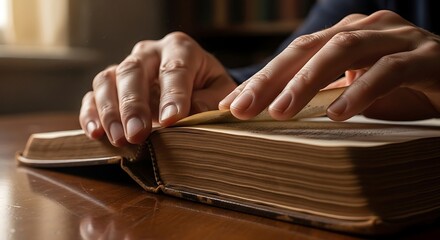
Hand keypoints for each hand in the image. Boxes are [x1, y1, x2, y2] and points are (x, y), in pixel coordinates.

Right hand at [80, 32, 236, 145]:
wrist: (192, 82)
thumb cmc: (207, 86)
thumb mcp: (218, 90)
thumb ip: (210, 100)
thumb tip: (192, 114)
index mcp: (179, 48)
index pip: (174, 69)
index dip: (173, 95)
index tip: (171, 120)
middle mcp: (148, 53)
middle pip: (133, 71)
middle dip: (134, 105)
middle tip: (138, 134)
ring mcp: (125, 66)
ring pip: (108, 80)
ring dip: (110, 112)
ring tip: (119, 139)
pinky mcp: (110, 84)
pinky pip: (92, 95)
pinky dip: (91, 114)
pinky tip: (96, 133)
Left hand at [219, 10, 439, 120]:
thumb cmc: (402, 90)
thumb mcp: (353, 95)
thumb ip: (322, 97)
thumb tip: (275, 111)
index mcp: (344, 37)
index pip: (293, 56)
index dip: (260, 79)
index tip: (231, 106)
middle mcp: (366, 29)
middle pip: (308, 49)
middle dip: (271, 79)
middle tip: (241, 109)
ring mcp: (397, 38)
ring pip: (343, 51)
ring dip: (307, 82)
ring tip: (280, 112)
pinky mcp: (426, 57)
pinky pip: (388, 70)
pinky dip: (361, 91)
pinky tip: (339, 115)